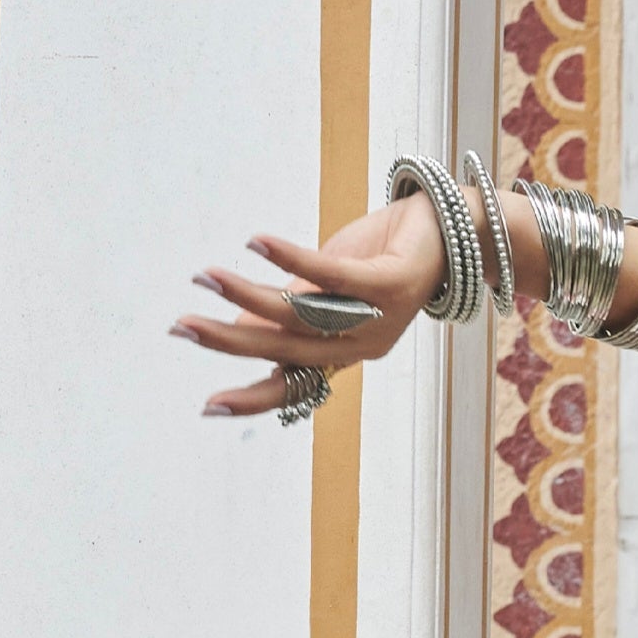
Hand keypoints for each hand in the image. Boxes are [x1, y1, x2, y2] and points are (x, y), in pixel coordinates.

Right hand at [174, 193, 443, 419]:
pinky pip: (332, 276)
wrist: (454, 230)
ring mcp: (379, 317)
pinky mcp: (390, 283)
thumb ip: (293, 308)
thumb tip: (239, 324)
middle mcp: (363, 345)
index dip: (254, 398)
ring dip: (248, 294)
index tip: (209, 407)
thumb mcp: (331, 288)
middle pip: (288, 350)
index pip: (295, 385)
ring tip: (206, 276)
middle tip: (183, 327)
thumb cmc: (384, 257)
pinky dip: (290, 259)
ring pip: (302, 314)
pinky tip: (254, 244)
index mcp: (347, 353)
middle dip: (231, 340)